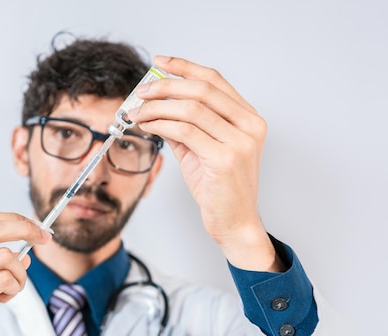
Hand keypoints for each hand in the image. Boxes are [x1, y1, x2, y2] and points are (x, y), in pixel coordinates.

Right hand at [0, 211, 51, 335]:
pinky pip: (3, 280)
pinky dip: (14, 287)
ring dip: (20, 272)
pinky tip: (4, 297)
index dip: (14, 219)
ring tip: (13, 287)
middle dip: (27, 229)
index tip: (34, 226)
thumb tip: (25, 254)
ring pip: (5, 256)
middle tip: (45, 239)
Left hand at [129, 56, 280, 271]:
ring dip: (157, 107)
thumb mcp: (199, 150)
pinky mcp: (225, 158)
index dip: (185, 67)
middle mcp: (250, 125)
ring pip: (191, 108)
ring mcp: (240, 141)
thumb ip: (183, 125)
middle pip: (202, 90)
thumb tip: (155, 105)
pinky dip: (161, 124)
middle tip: (141, 91)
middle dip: (165, 86)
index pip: (215, 80)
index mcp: (248, 118)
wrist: (234, 223)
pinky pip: (185, 130)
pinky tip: (147, 125)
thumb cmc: (219, 188)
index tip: (160, 61)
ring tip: (137, 112)